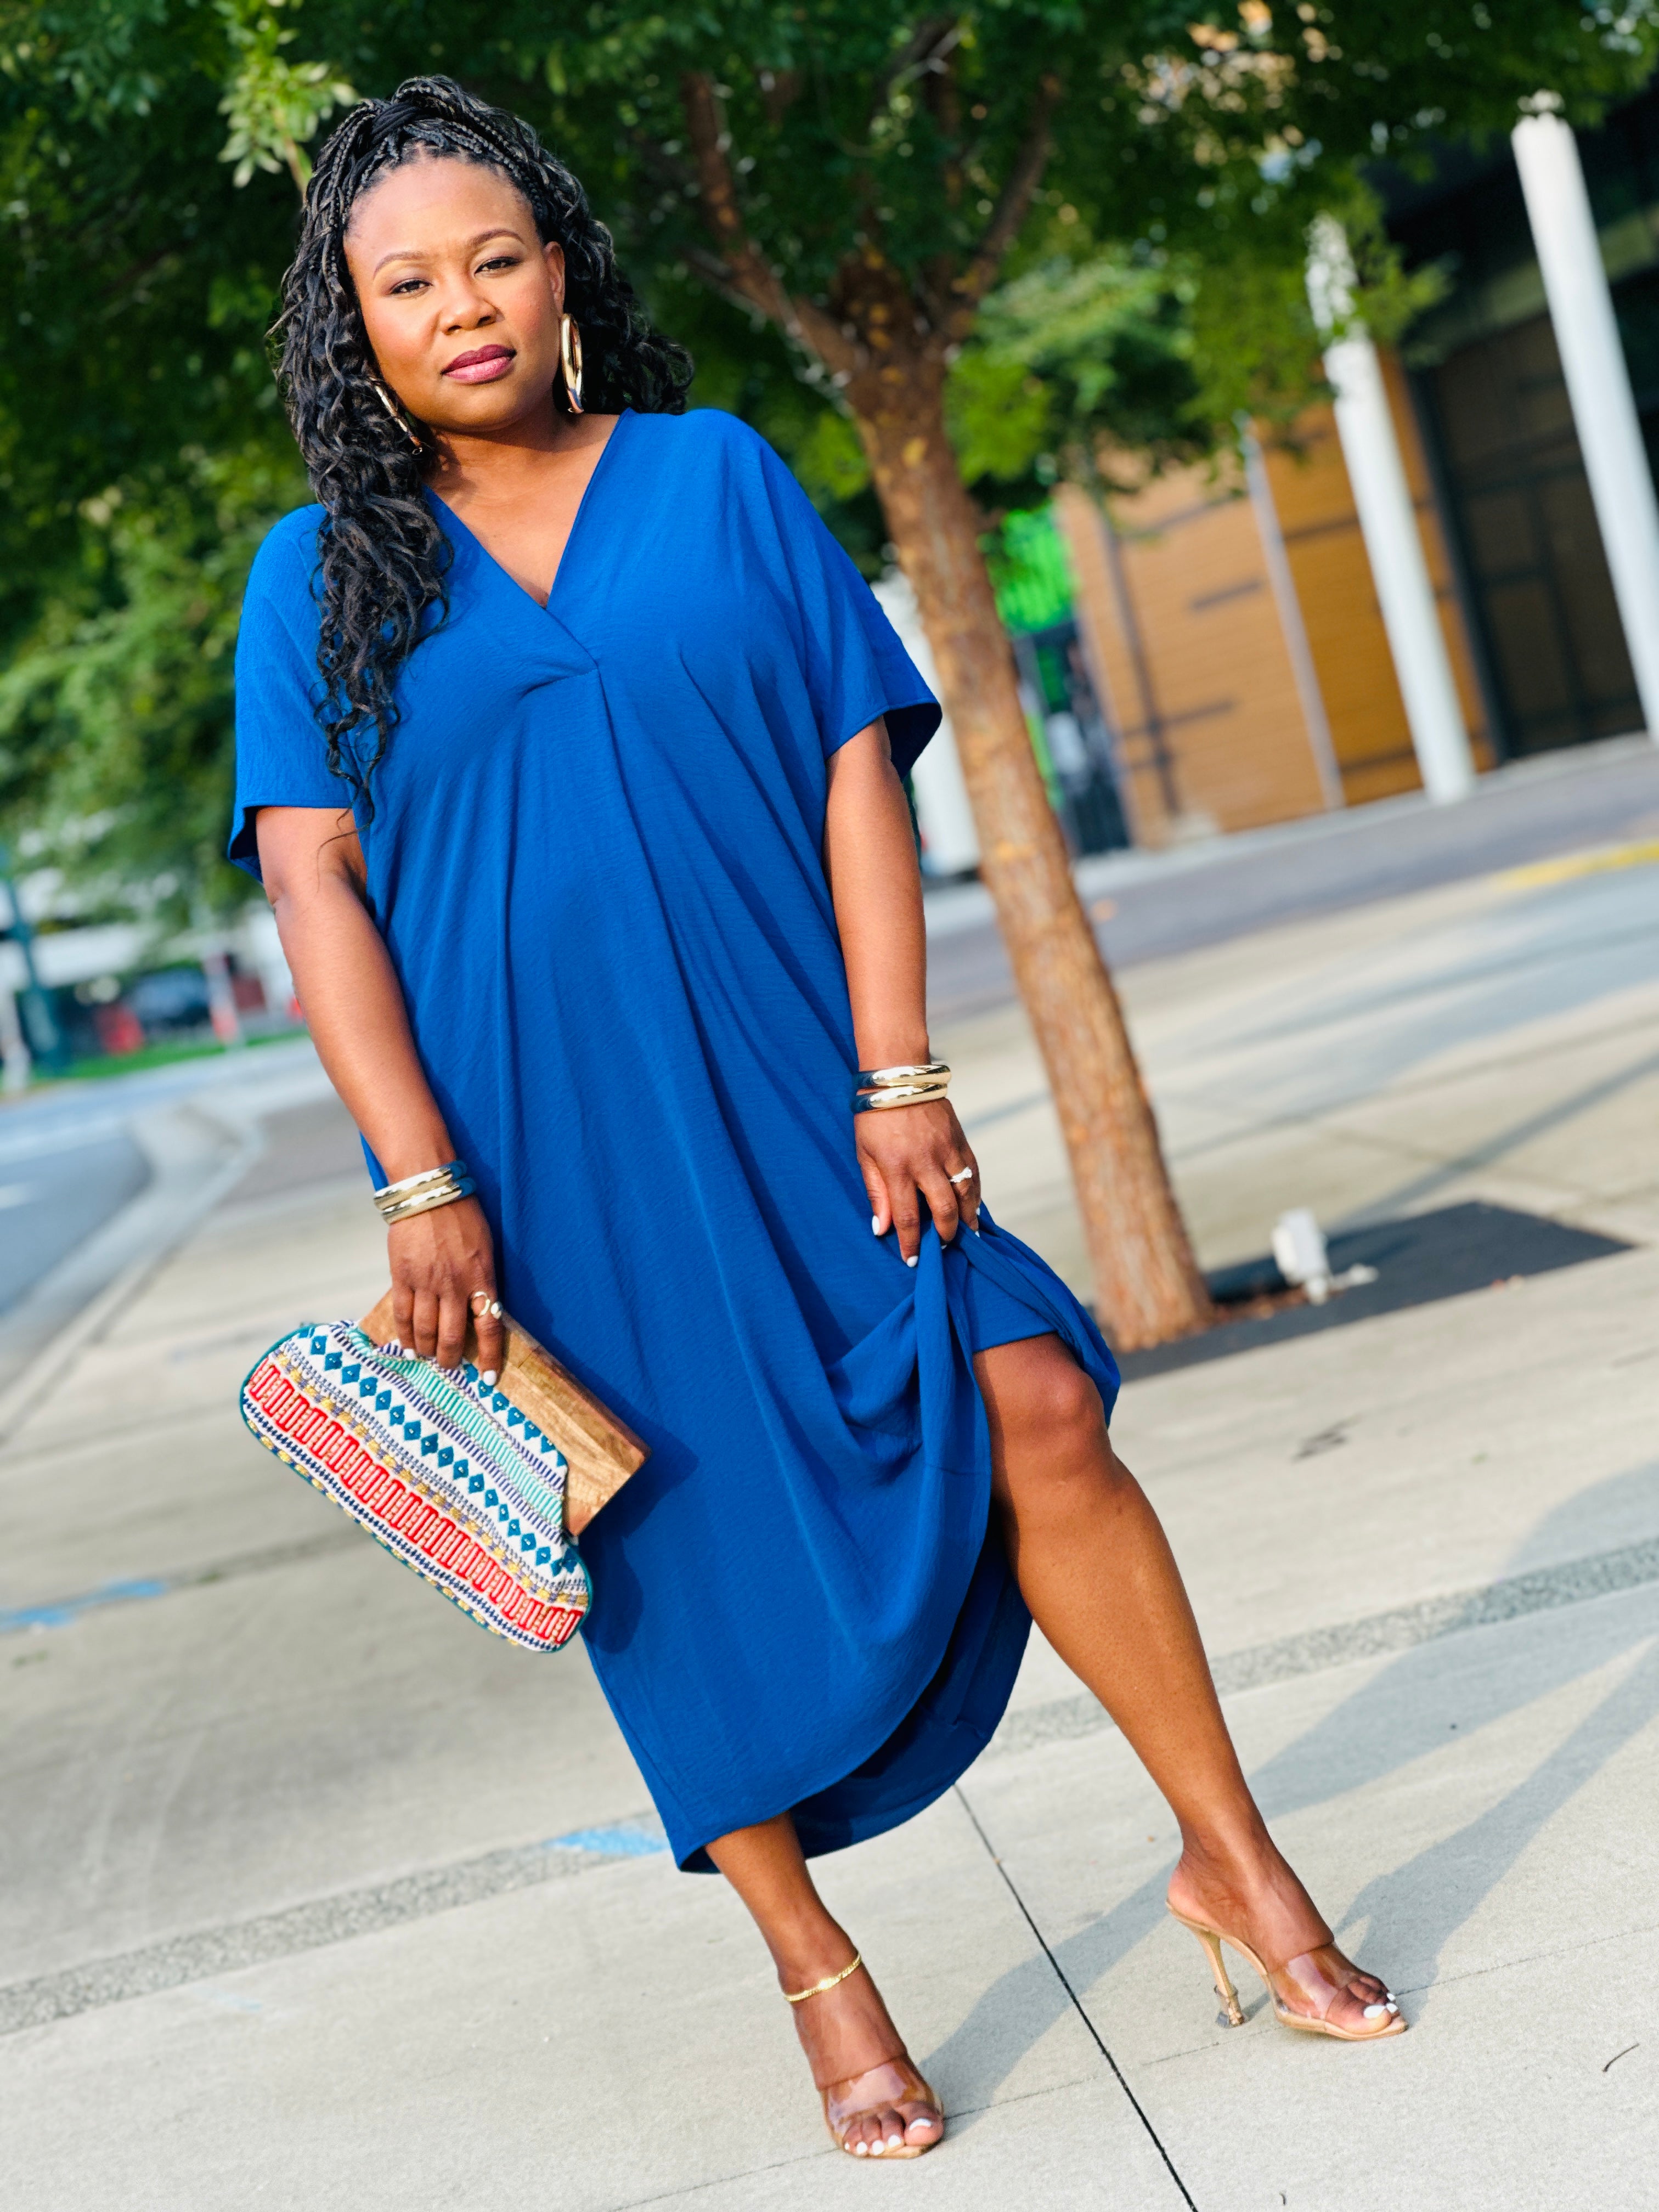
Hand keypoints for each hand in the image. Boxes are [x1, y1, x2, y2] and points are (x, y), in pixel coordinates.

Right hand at [388, 1196, 506, 1378]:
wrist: (429, 1192)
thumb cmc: (463, 1217)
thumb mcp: (486, 1248)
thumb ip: (483, 1280)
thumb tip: (483, 1311)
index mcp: (482, 1277)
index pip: (490, 1327)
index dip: (490, 1356)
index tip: (489, 1379)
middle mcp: (455, 1284)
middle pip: (454, 1336)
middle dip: (452, 1358)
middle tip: (451, 1367)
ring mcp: (426, 1282)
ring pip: (425, 1330)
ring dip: (427, 1350)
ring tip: (428, 1358)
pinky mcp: (402, 1276)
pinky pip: (402, 1314)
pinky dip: (404, 1335)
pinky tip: (406, 1346)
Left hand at [856, 1098, 979, 1264]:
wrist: (898, 1076)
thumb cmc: (874, 1116)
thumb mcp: (864, 1154)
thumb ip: (876, 1192)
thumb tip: (882, 1228)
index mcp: (897, 1167)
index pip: (908, 1217)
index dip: (911, 1243)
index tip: (912, 1260)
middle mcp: (925, 1161)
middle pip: (944, 1209)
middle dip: (945, 1233)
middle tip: (943, 1246)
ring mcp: (947, 1149)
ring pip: (965, 1192)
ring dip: (967, 1217)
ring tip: (966, 1234)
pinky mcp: (959, 1139)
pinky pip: (973, 1172)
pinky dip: (975, 1192)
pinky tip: (973, 1206)